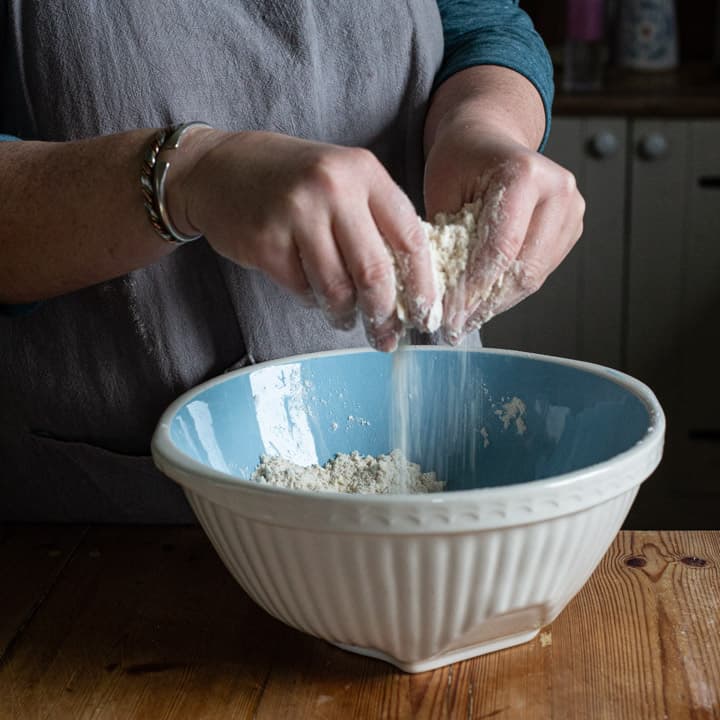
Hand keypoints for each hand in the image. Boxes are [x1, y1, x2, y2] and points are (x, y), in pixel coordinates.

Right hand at [168, 129, 436, 350]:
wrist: (218, 168)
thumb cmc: (290, 179)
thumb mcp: (342, 178)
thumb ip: (376, 218)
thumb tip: (410, 283)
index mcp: (364, 172)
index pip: (410, 238)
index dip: (423, 285)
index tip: (426, 315)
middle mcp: (333, 188)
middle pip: (375, 272)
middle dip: (385, 314)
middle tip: (387, 336)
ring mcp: (296, 215)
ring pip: (337, 289)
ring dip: (345, 315)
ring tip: (345, 319)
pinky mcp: (266, 242)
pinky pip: (303, 291)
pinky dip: (312, 301)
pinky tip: (311, 293)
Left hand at [424, 115, 584, 344]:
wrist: (487, 139)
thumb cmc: (460, 161)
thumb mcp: (442, 191)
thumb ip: (447, 239)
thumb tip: (440, 295)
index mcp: (525, 173)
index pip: (501, 247)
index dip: (473, 287)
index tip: (449, 314)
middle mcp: (558, 190)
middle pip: (524, 267)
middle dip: (486, 302)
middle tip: (456, 326)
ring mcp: (571, 210)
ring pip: (535, 276)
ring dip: (499, 303)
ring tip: (467, 319)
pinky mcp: (571, 228)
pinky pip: (541, 271)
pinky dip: (511, 291)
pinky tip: (485, 301)